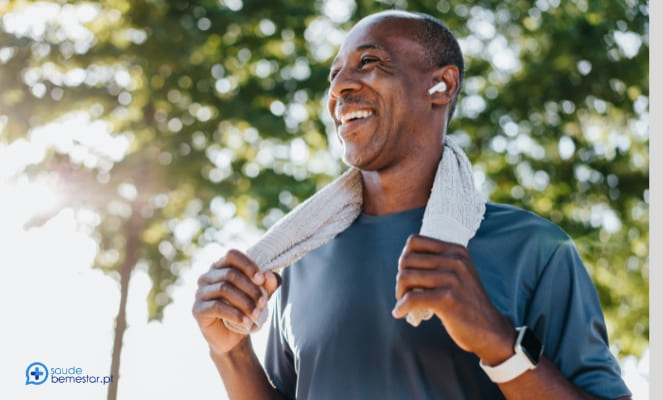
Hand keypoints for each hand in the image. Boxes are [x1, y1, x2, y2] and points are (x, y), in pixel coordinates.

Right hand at [193, 249, 280, 354]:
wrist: (233, 337)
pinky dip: (234, 314)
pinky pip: (216, 307)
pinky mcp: (197, 309)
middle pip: (230, 274)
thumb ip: (268, 283)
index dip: (248, 265)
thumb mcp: (261, 294)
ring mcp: (200, 292)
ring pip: (224, 289)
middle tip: (263, 302)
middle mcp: (207, 276)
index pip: (232, 255)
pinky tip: (246, 322)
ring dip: (244, 302)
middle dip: (250, 288)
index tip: (261, 280)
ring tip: (256, 314)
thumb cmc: (246, 309)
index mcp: (221, 266)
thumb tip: (268, 275)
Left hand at [392, 234, 514, 363]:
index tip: (407, 273)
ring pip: (405, 277)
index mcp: (456, 251)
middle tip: (404, 293)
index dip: (405, 257)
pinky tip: (400, 313)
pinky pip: (411, 298)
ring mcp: (452, 279)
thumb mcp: (459, 274)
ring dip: (399, 293)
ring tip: (403, 303)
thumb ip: (439, 263)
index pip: (415, 241)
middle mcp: (455, 261)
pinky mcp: (447, 299)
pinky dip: (401, 307)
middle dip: (400, 278)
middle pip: (407, 259)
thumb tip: (404, 259)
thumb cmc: (467, 303)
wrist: (489, 329)